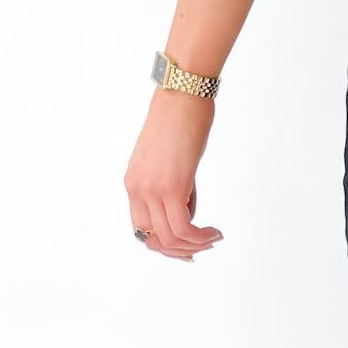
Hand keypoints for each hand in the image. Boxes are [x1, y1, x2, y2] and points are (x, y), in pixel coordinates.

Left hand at [123, 90, 222, 262]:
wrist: (182, 97)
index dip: (164, 245)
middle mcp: (138, 189)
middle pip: (154, 240)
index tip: (187, 246)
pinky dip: (201, 237)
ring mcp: (152, 189)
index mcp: (133, 183)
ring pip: (170, 238)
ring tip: (213, 237)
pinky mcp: (172, 186)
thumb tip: (186, 211)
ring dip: (195, 245)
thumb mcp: (169, 160)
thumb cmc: (180, 121)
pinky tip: (214, 231)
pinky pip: (183, 228)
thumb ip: (173, 187)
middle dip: (181, 250)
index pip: (142, 230)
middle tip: (204, 244)